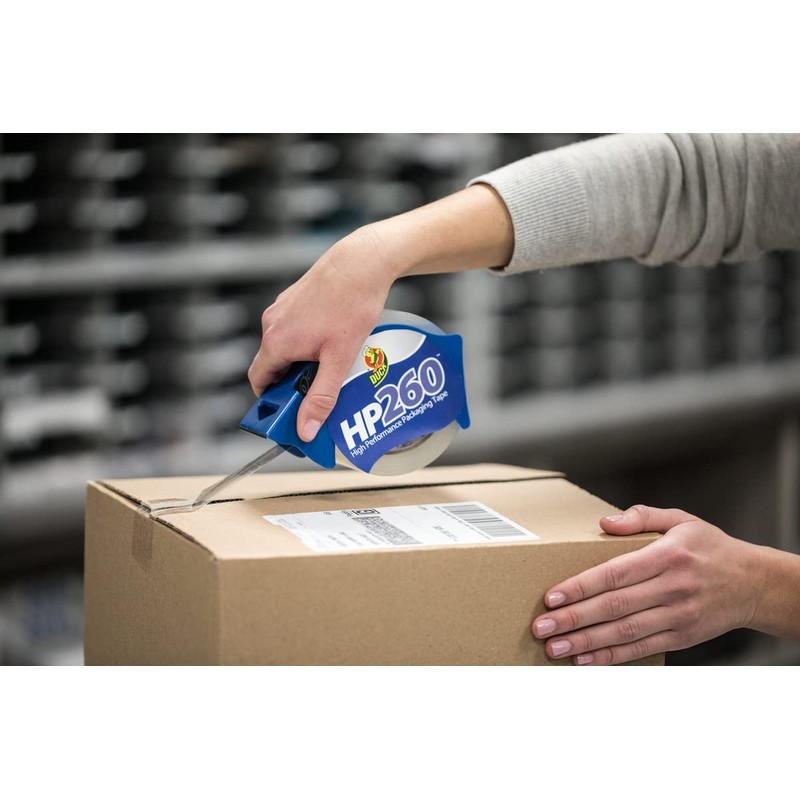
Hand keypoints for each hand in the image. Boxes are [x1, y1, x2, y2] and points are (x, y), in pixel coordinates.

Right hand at [248, 227, 394, 440]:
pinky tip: (334, 340)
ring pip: (285, 346)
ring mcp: (282, 308)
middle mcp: (272, 323)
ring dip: (302, 361)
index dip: (271, 400)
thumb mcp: (339, 359)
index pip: (258, 381)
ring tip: (332, 364)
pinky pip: (294, 329)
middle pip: (273, 365)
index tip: (290, 410)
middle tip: (320, 391)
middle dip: (292, 382)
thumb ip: (321, 396)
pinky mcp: (294, 298)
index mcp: (276, 341)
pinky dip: (307, 341)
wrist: (361, 262)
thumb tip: (305, 430)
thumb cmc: (351, 306)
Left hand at [531, 505, 765, 664]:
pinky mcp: (682, 637)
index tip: (552, 596)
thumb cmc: (711, 548)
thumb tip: (604, 523)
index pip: (615, 573)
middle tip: (542, 628)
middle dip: (574, 619)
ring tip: (555, 648)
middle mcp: (672, 587)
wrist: (755, 583)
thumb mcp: (680, 520)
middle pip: (615, 606)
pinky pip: (642, 649)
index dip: (581, 586)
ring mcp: (678, 616)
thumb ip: (641, 516)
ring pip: (625, 632)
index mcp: (667, 555)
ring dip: (586, 642)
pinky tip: (586, 660)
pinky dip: (612, 657)